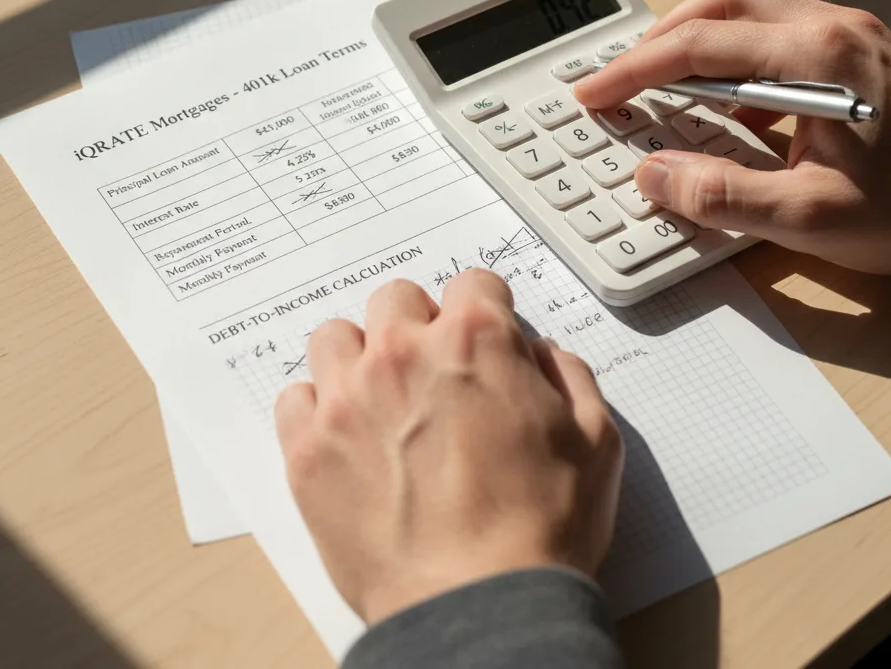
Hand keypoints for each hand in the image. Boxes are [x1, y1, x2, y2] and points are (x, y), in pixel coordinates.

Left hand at [275, 270, 623, 624]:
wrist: (479, 607)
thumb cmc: (540, 530)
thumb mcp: (596, 441)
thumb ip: (569, 376)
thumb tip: (542, 354)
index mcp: (475, 340)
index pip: (472, 282)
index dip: (487, 311)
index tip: (485, 338)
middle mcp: (403, 353)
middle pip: (396, 298)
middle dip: (420, 325)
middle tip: (434, 373)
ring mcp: (347, 398)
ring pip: (336, 337)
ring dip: (360, 358)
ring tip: (382, 401)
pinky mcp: (308, 449)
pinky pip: (295, 398)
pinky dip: (318, 410)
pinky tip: (346, 439)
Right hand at [575, 0, 890, 273]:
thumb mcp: (814, 219)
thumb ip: (723, 195)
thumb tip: (654, 173)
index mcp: (817, 58)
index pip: (698, 47)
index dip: (632, 70)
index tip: (593, 93)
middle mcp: (835, 28)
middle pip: (726, 0)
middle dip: (664, 33)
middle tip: (627, 73)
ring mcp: (854, 35)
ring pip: (756, 7)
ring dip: (702, 34)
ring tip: (667, 77)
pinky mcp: (866, 53)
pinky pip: (784, 31)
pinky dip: (740, 53)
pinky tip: (733, 100)